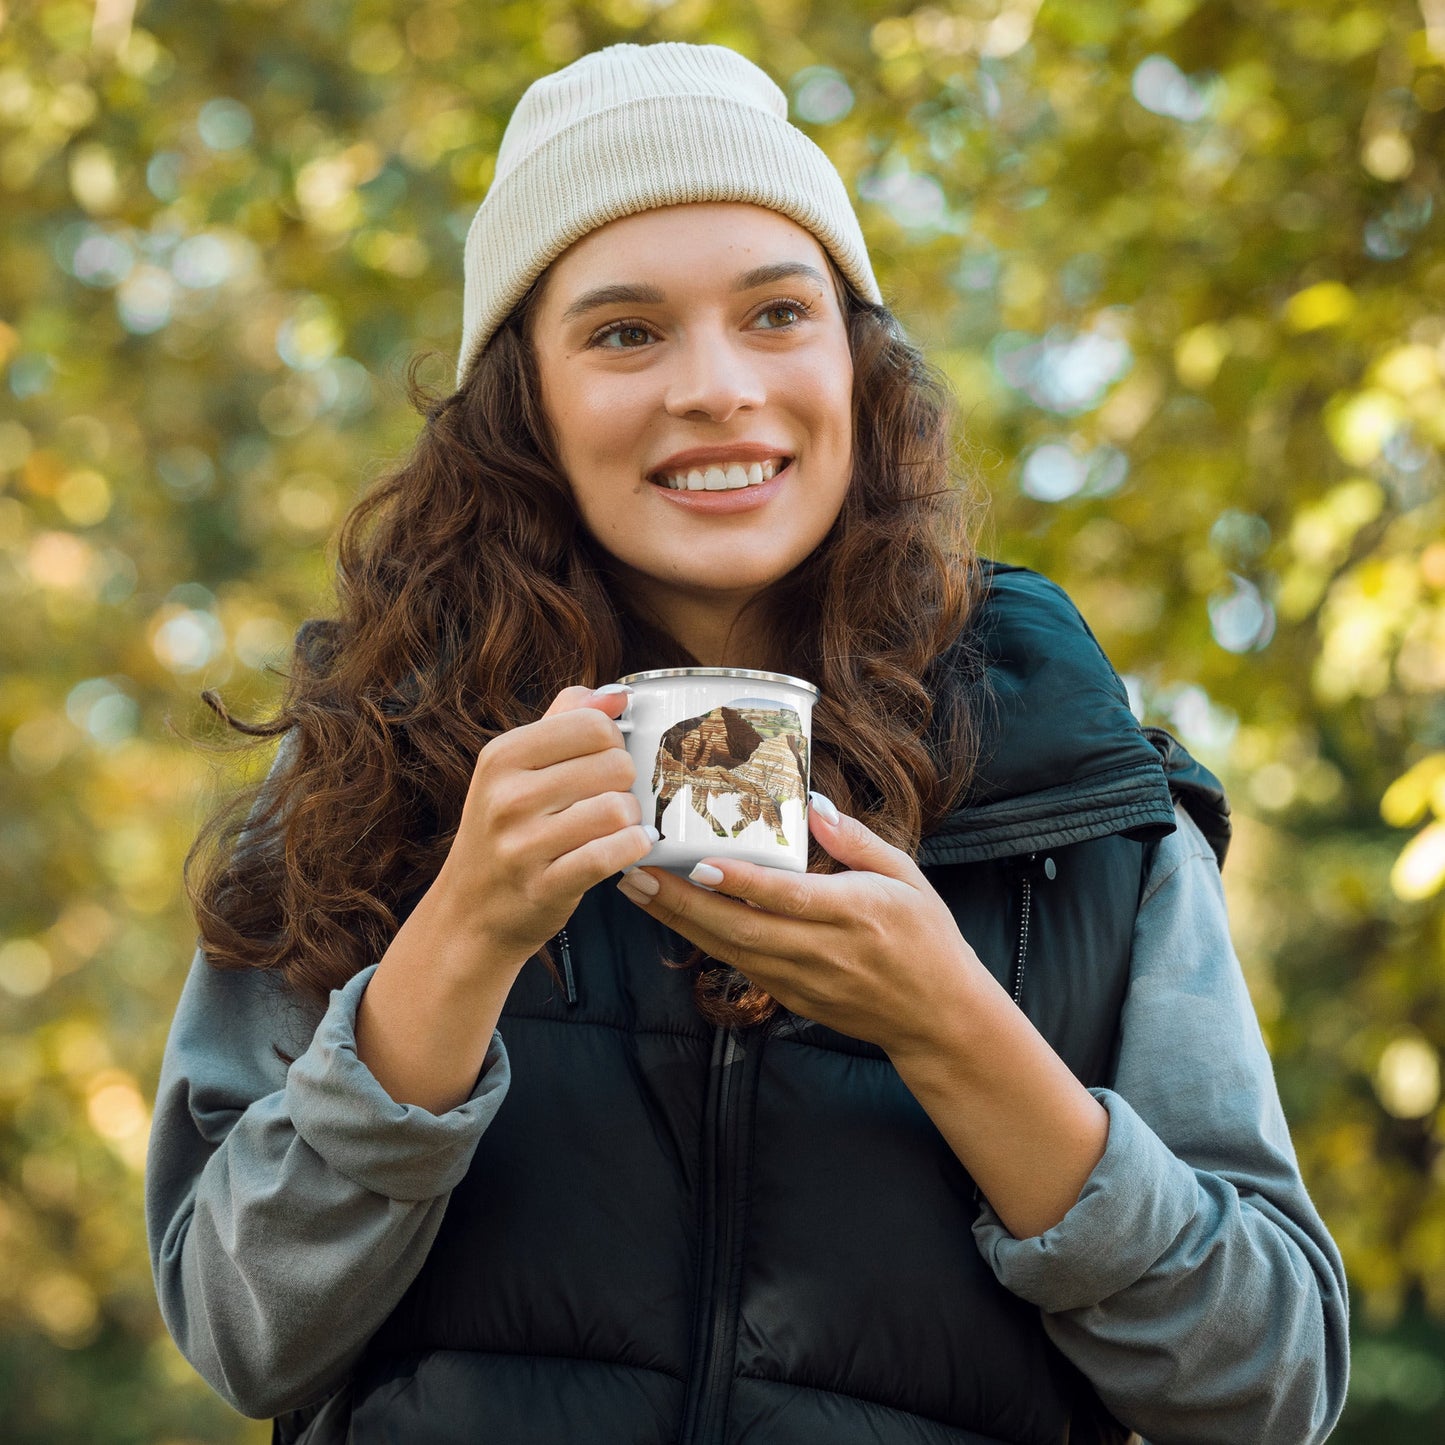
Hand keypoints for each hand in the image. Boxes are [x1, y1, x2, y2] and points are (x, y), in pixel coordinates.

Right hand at [434, 684, 654, 970]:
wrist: (471, 913)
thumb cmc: (505, 832)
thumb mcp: (516, 769)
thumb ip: (564, 721)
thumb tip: (616, 694)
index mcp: (502, 756)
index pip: (591, 724)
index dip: (613, 741)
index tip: (604, 761)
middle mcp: (507, 797)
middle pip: (613, 764)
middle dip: (626, 782)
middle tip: (611, 798)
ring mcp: (522, 845)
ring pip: (617, 808)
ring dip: (631, 819)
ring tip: (619, 826)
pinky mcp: (545, 886)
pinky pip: (612, 854)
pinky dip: (633, 848)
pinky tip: (630, 847)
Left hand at [615, 796, 980, 1054]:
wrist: (939, 1019)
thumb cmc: (927, 938)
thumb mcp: (907, 876)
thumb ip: (857, 840)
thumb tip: (813, 804)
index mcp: (854, 913)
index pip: (787, 897)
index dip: (740, 882)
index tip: (697, 862)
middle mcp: (823, 951)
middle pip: (740, 928)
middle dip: (682, 903)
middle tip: (635, 872)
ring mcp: (803, 981)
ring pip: (730, 951)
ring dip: (680, 922)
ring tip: (638, 889)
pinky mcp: (792, 999)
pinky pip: (741, 967)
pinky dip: (704, 941)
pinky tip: (674, 916)